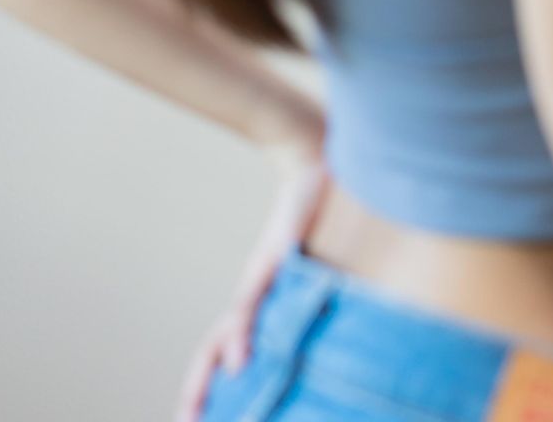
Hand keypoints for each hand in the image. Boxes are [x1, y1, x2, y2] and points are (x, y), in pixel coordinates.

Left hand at [173, 139, 330, 421]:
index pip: (231, 343)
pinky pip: (253, 303)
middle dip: (201, 388)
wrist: (314, 157)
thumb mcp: (325, 255)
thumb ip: (323, 284)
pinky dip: (242, 333)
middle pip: (216, 346)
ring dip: (211, 374)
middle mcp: (257, 289)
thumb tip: (351, 322)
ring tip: (201, 412)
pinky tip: (238, 359)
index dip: (215, 379)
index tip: (202, 416)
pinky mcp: (273, 260)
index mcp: (266, 294)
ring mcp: (263, 276)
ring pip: (227, 333)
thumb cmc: (326, 207)